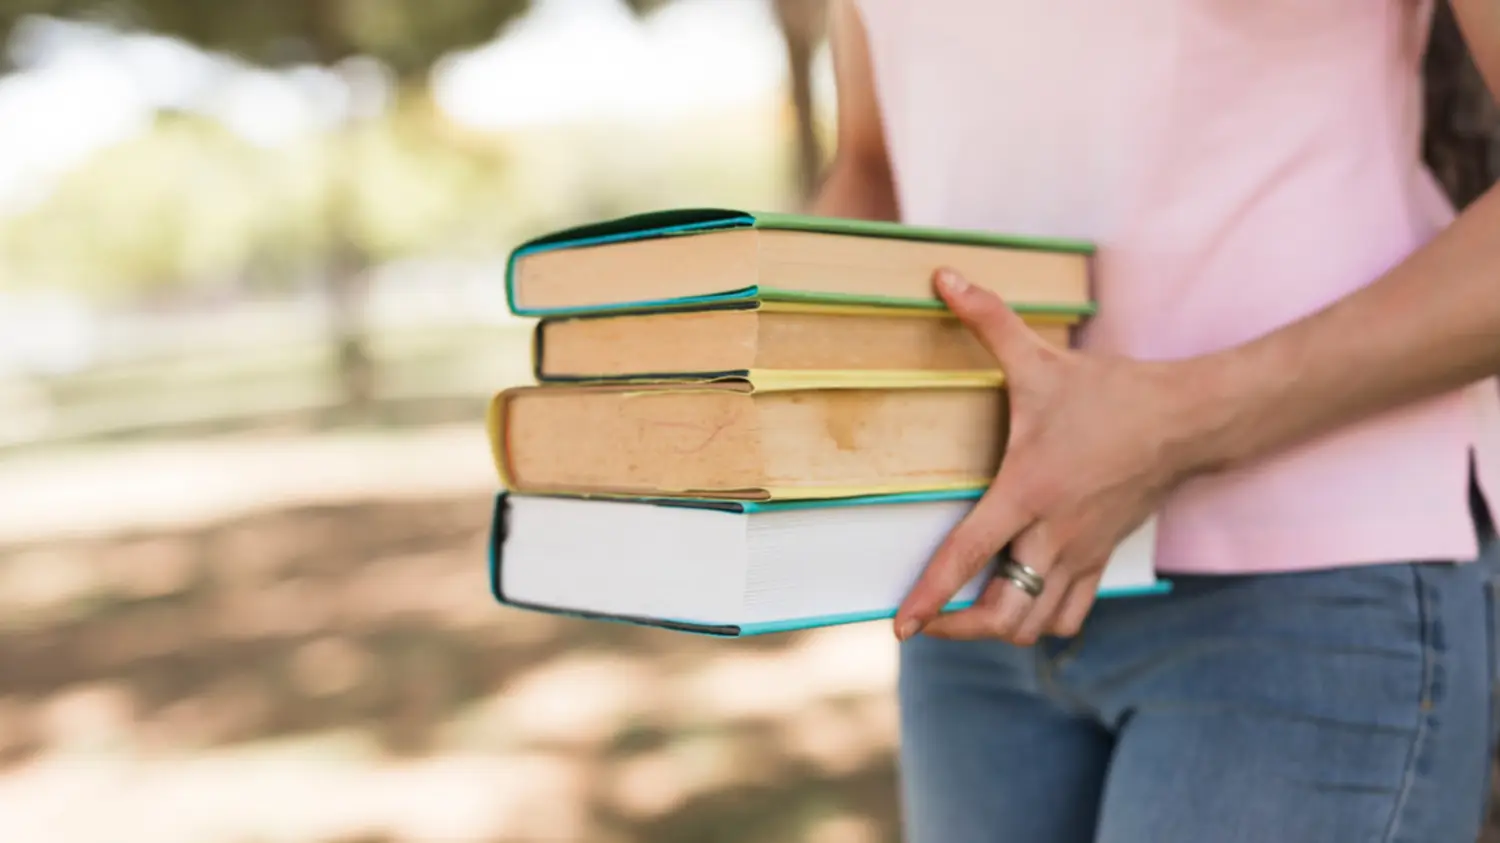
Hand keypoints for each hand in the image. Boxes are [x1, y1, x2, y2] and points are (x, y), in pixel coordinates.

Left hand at [894, 269, 1212, 644]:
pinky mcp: (1104, 559)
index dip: (930, 599)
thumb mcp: (1041, 358)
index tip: (900, 627)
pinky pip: (1071, 614)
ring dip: (1000, 630)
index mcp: (1028, 492)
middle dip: (959, 630)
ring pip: (1038, 624)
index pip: (966, 557)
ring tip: (968, 618)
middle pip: (1004, 616)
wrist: (1188, 420)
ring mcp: (1082, 554)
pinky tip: (1019, 604)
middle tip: (928, 624)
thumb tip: (942, 275)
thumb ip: (987, 319)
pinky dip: (1041, 620)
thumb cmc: (1110, 393)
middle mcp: (1053, 536)